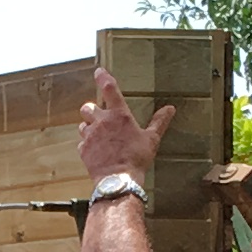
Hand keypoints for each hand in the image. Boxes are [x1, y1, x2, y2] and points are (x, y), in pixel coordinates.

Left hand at [77, 66, 173, 184]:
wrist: (118, 180)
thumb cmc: (136, 158)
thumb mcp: (151, 139)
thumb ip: (159, 122)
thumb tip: (170, 109)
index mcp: (119, 115)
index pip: (109, 89)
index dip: (103, 77)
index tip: (99, 71)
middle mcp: (101, 121)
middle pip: (88, 107)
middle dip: (91, 109)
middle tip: (99, 116)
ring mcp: (90, 136)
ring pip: (83, 125)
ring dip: (88, 127)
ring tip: (99, 136)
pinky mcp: (83, 150)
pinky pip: (82, 143)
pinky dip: (87, 145)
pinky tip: (97, 151)